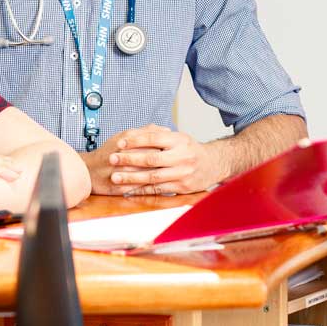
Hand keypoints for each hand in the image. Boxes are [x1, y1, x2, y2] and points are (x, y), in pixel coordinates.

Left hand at [99, 125, 225, 195]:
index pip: (154, 138)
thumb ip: (159, 136)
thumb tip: (134, 134)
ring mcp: (182, 173)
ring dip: (132, 177)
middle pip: (151, 158)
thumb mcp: (179, 138)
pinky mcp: (181, 187)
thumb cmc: (191, 150)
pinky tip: (128, 189)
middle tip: (112, 159)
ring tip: (115, 177)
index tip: (120, 143)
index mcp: (180, 140)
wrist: (214, 164)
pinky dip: (142, 190)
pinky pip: (158, 190)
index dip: (136, 140)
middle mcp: (182, 156)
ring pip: (153, 176)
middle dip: (129, 159)